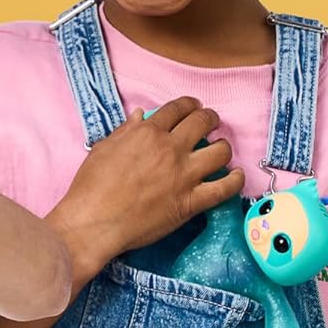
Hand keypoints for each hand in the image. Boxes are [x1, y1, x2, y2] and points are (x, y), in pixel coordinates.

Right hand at [51, 97, 245, 285]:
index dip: (188, 105)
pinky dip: (235, 181)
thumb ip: (125, 131)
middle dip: (210, 118)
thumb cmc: (91, 187)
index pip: (177, 109)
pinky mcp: (191, 202)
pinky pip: (224, 188)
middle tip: (211, 122)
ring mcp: (184, 175)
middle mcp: (170, 149)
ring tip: (220, 150)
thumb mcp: (103, 149)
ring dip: (223, 147)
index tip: (193, 108)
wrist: (94, 222)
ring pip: (220, 151)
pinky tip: (236, 177)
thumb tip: (139, 115)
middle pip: (202, 122)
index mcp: (147, 133)